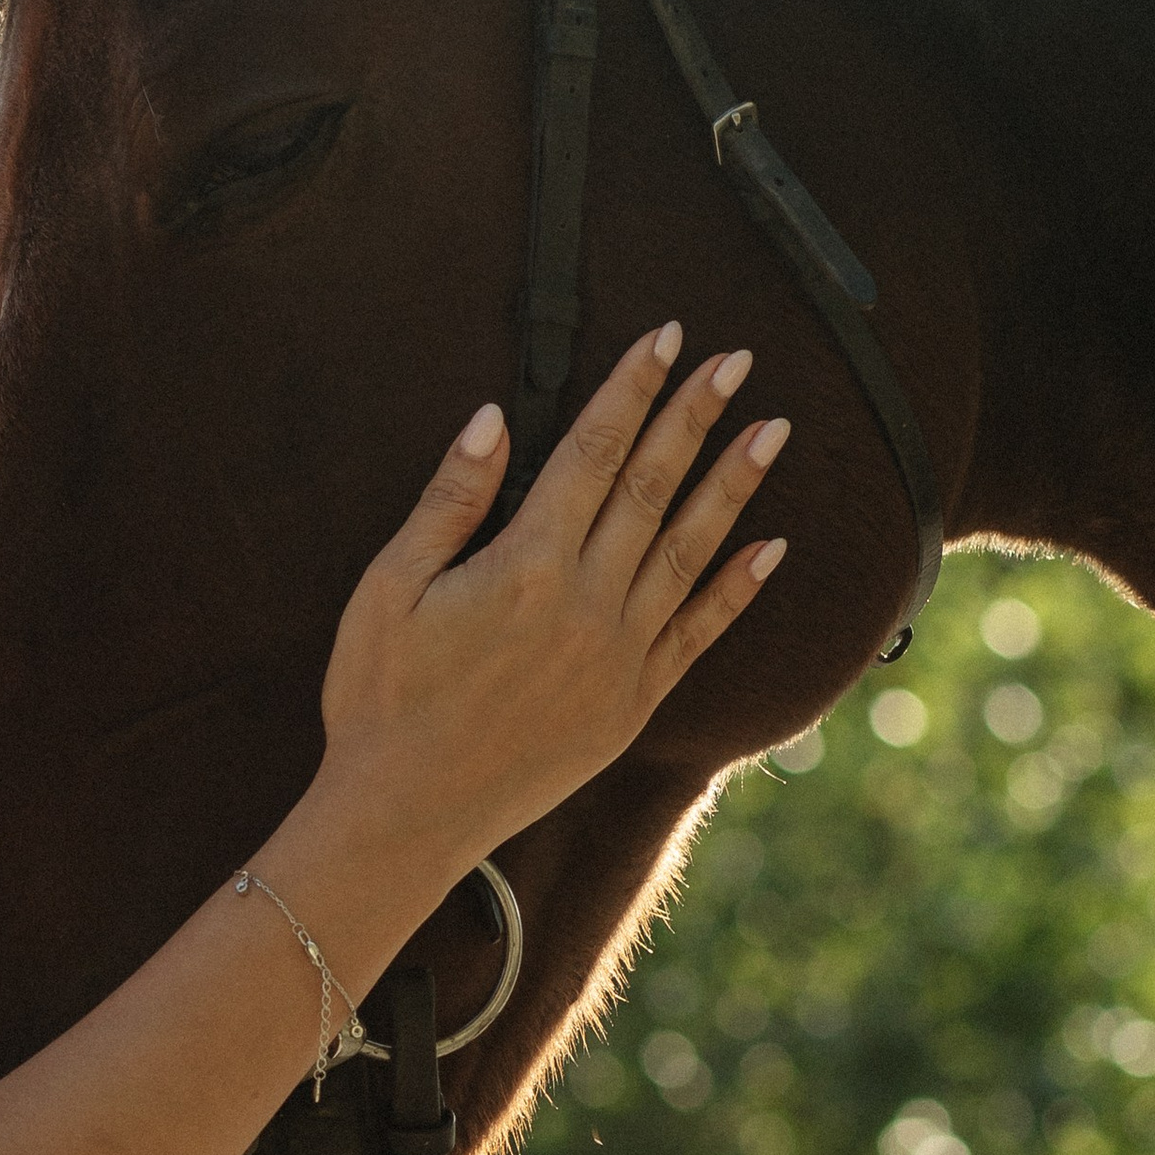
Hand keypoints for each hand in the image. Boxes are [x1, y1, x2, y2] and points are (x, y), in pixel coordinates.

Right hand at [315, 326, 788, 868]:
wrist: (406, 815)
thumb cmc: (381, 700)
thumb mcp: (388, 589)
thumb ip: (449, 502)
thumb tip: (492, 421)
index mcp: (525, 565)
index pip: (593, 452)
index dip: (632, 389)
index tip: (667, 338)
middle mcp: (586, 604)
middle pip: (652, 487)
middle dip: (695, 416)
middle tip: (737, 360)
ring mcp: (618, 656)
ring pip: (690, 550)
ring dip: (734, 485)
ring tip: (773, 430)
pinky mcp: (631, 704)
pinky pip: (698, 634)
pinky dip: (737, 588)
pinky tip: (770, 548)